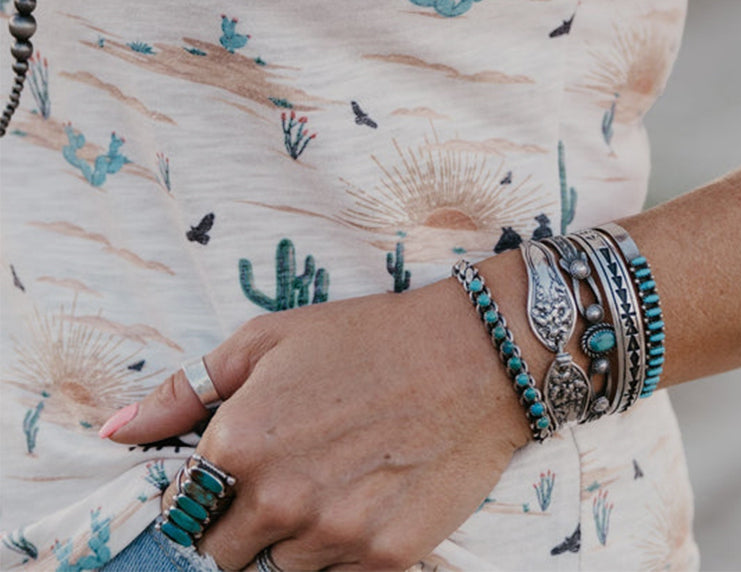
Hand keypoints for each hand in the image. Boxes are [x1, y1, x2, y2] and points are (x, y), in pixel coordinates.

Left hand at [102, 253, 538, 571]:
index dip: (205, 500)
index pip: (185, 516)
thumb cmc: (366, 338)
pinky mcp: (382, 561)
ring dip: (292, 542)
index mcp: (238, 447)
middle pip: (226, 557)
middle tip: (288, 478)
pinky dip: (341, 553)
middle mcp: (277, 502)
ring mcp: (331, 537)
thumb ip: (185, 391)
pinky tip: (364, 502)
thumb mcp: (268, 339)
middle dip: (243, 526)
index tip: (230, 483)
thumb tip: (118, 432)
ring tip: (332, 483)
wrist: (475, 356)